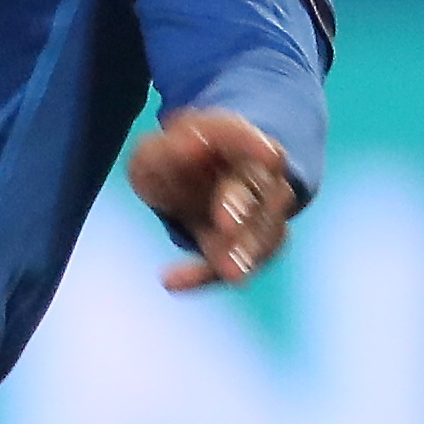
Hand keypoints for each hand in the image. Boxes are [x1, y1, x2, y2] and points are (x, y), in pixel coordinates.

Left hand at [125, 107, 302, 291]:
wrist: (191, 187)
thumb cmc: (174, 165)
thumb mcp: (154, 154)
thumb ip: (167, 150)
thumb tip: (190, 144)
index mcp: (238, 144)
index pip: (256, 142)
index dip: (258, 147)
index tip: (269, 156)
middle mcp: (260, 180)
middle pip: (264, 193)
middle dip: (245, 209)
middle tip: (227, 225)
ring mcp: (261, 217)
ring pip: (264, 235)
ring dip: (245, 253)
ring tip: (228, 272)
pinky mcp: (247, 251)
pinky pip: (235, 265)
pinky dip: (205, 275)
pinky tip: (173, 281)